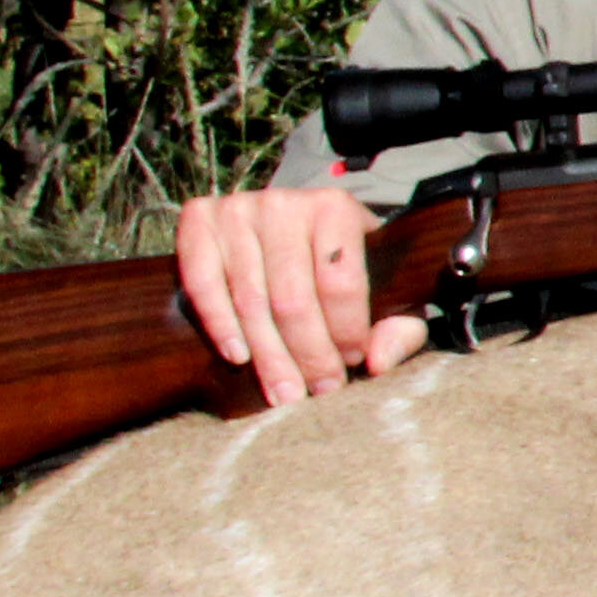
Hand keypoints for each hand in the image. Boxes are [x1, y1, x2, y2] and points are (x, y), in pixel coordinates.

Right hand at [174, 186, 422, 404]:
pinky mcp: (198, 222)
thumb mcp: (380, 284)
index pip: (341, 283)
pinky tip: (239, 358)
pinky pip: (204, 286)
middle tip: (318, 391)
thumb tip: (377, 363)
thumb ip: (398, 325)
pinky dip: (221, 327)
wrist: (279, 225)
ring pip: (251, 300)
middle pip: (293, 298)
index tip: (353, 363)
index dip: (347, 331)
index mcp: (336, 208)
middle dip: (309, 355)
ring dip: (269, 356)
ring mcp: (237, 211)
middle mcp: (283, 203)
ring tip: (285, 393)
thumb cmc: (335, 264)